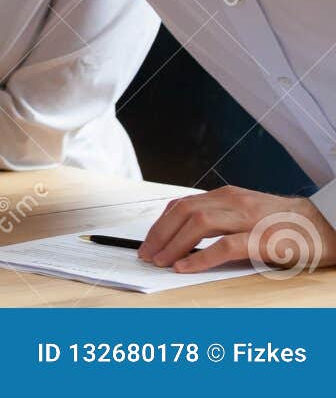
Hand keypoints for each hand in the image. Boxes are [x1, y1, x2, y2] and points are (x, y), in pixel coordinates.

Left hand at [138, 186, 335, 272]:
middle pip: (183, 212)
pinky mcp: (263, 238)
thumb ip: (220, 221)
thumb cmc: (285, 224)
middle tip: (147, 255)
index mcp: (227, 196)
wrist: (326, 225)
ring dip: (173, 244)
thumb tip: (185, 241)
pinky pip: (225, 246)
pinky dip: (200, 258)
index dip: (161, 224)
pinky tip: (185, 268)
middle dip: (160, 234)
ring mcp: (248, 219)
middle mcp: (233, 202)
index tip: (148, 241)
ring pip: (198, 224)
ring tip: (161, 261)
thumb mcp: (247, 215)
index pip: (182, 205)